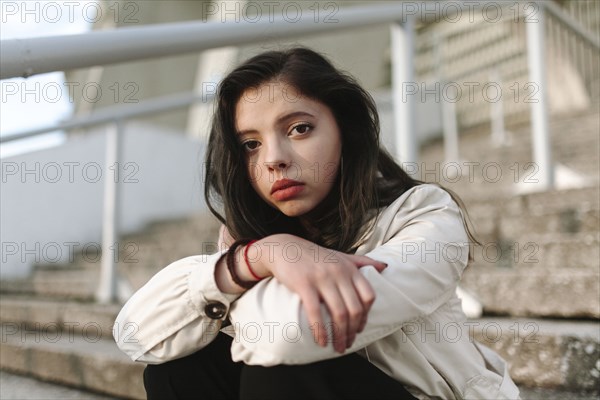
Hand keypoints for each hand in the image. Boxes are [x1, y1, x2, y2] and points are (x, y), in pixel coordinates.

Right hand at [252, 234, 386, 352]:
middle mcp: (339, 273)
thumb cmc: (314, 256)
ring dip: (339, 335)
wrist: (285, 248)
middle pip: (355, 309)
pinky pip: (315, 312)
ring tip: (337, 347)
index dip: (366, 316)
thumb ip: (362, 262)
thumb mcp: (341, 256)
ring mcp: (322, 278)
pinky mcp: (304, 284)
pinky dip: (320, 331)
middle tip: (347, 344)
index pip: (368, 296)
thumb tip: (386, 267)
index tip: (359, 329)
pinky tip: (321, 341)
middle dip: (353, 332)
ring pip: (339, 313)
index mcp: (350, 268)